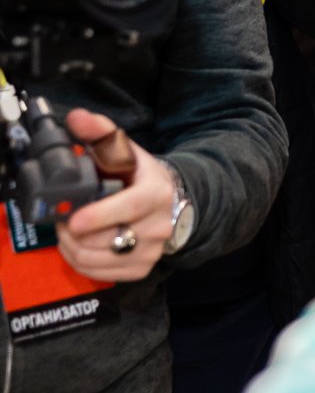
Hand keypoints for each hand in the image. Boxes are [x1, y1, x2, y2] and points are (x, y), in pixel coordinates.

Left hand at [57, 110, 175, 282]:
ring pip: (99, 259)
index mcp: (156, 193)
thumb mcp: (125, 150)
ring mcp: (152, 250)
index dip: (100, 216)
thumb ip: (101, 132)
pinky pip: (102, 274)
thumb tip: (77, 118)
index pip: (129, 207)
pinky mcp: (143, 269)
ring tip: (68, 234)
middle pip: (107, 239)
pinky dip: (81, 263)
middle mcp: (159, 225)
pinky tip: (79, 248)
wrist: (174, 202)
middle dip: (74, 233)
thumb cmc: (141, 176)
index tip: (74, 220)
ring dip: (72, 249)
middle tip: (62, 220)